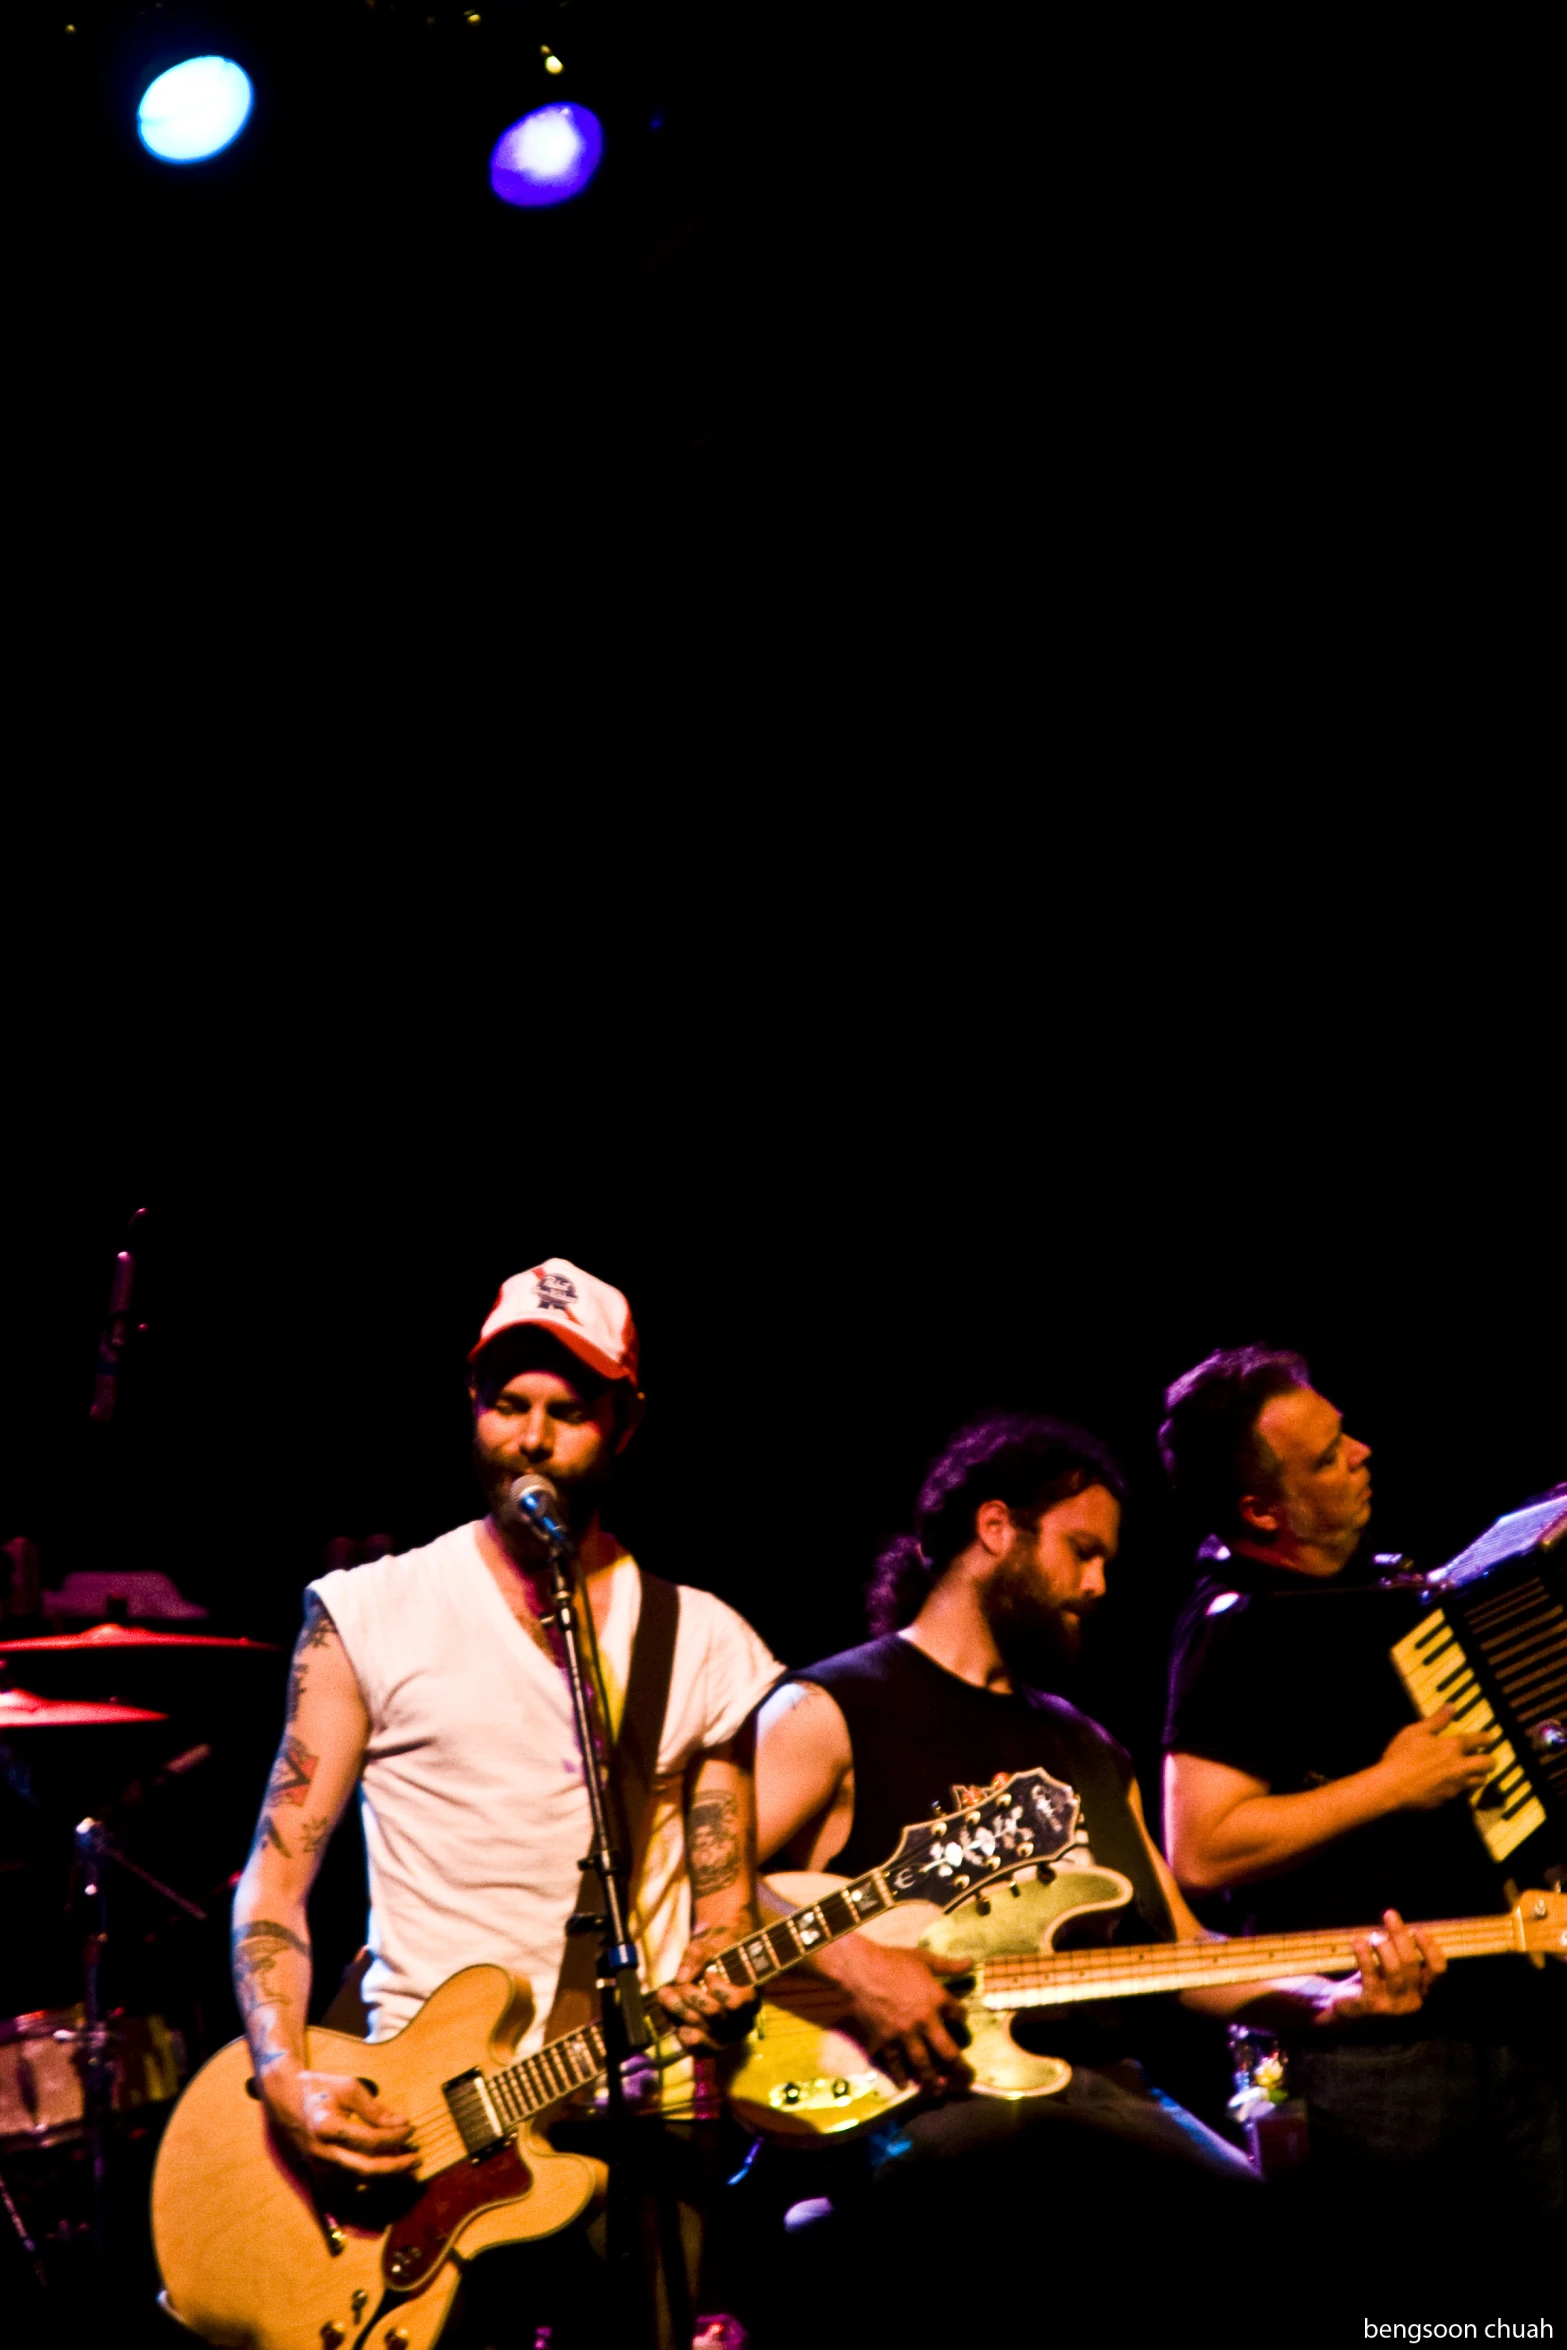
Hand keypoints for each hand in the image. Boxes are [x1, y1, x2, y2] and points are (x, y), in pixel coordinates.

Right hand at [266, 2069, 420, 2177]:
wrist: (284, 2099)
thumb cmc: (318, 2088)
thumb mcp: (349, 2088)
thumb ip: (375, 2109)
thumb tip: (401, 2124)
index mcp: (326, 2127)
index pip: (369, 2140)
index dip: (394, 2137)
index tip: (411, 2128)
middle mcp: (321, 2152)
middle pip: (365, 2169)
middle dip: (395, 2167)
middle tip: (417, 2159)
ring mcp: (319, 2165)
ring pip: (359, 2179)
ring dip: (386, 2173)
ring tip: (408, 2162)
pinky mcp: (320, 2170)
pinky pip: (350, 2178)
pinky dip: (371, 2174)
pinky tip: (387, 2164)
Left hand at [659, 1923, 759, 2049]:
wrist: (719, 1966)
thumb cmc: (718, 1954)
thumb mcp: (710, 1945)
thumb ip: (697, 1956)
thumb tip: (681, 1978)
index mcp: (750, 1997)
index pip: (736, 2002)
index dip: (718, 1989)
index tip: (708, 1973)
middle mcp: (742, 2022)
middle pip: (713, 2013)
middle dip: (691, 1996)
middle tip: (678, 1983)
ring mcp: (728, 2037)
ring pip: (702, 2030)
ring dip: (680, 2011)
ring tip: (665, 1993)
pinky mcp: (712, 2046)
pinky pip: (698, 2049)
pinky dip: (684, 2036)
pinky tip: (677, 2023)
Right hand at [839, 1941, 972, 2092]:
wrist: (859, 1970)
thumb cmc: (892, 1961)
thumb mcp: (923, 1959)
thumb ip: (948, 1965)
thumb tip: (971, 1962)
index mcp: (937, 1999)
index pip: (959, 2015)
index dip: (962, 2019)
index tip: (960, 2022)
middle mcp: (925, 2022)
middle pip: (947, 2051)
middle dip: (959, 2068)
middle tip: (967, 2079)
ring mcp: (905, 2034)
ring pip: (923, 2063)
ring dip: (933, 2079)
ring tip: (939, 2090)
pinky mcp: (886, 2040)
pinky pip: (895, 2063)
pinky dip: (900, 2075)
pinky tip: (906, 2085)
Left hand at [1316, 1909, 1446, 2023]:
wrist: (1347, 2008)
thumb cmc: (1374, 1982)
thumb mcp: (1392, 1968)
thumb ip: (1400, 1952)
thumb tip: (1402, 1925)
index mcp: (1422, 1991)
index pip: (1438, 1970)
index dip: (1431, 1949)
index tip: (1418, 1930)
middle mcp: (1411, 2001)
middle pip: (1411, 1963)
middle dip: (1400, 1935)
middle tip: (1389, 1914)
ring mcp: (1392, 2005)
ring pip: (1394, 1969)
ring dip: (1382, 1945)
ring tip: (1373, 1936)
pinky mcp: (1372, 2004)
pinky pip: (1370, 1974)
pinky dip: (1363, 1954)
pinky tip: (1356, 1941)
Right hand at [1377, 1709, 1494, 1811]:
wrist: (1392, 1788)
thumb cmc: (1402, 1756)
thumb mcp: (1415, 1732)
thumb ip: (1436, 1721)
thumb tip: (1451, 1707)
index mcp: (1452, 1746)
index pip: (1478, 1740)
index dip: (1486, 1738)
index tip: (1489, 1738)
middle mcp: (1460, 1766)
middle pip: (1487, 1764)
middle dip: (1490, 1760)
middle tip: (1486, 1758)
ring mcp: (1456, 1785)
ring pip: (1480, 1781)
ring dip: (1479, 1775)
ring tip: (1473, 1772)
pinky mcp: (1449, 1800)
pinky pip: (1465, 1794)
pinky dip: (1464, 1789)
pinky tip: (1456, 1786)